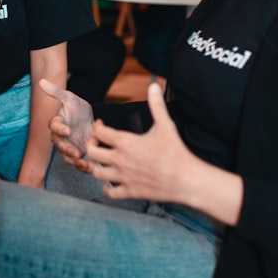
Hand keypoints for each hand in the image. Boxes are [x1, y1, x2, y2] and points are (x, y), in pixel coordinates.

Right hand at [39, 79, 93, 172]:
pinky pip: (77, 162)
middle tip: (77, 152)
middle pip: (60, 145)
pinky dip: (83, 166)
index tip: (67, 130)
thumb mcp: (69, 98)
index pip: (54, 126)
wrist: (87, 119)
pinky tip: (90, 167)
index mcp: (57, 122)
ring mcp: (68, 146)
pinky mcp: (77, 154)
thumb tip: (41, 82)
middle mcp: (61, 137)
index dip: (60, 129)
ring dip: (75, 161)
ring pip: (67, 157)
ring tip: (84, 163)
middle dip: (68, 150)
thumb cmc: (76, 107)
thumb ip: (56, 92)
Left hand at [86, 83, 195, 200]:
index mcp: (126, 142)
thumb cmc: (176, 152)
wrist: (187, 179)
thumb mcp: (166, 126)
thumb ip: (157, 105)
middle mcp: (120, 160)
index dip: (97, 126)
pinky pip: (110, 192)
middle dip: (91, 145)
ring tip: (102, 161)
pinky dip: (107, 187)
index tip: (101, 125)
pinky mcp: (130, 192)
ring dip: (96, 166)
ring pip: (96, 172)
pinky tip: (111, 181)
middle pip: (91, 152)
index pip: (99, 132)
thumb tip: (154, 86)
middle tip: (97, 143)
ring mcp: (124, 177)